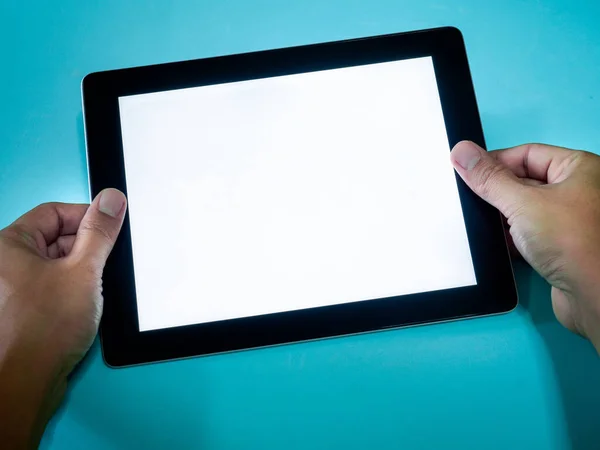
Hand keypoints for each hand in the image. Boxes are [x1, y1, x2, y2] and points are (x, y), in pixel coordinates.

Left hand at [0, 188, 126, 448]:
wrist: (28, 381)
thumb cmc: (43, 329)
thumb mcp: (84, 270)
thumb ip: (100, 232)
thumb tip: (111, 200)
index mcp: (8, 245)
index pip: (54, 212)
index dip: (87, 217)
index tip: (111, 225)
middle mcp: (5, 263)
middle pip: (55, 237)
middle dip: (85, 247)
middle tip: (104, 262)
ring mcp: (12, 287)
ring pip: (56, 263)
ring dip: (81, 270)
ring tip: (92, 288)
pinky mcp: (22, 308)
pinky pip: (53, 285)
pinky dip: (72, 289)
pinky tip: (83, 304)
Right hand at [451, 141, 599, 348]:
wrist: (595, 296)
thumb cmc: (576, 243)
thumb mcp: (522, 202)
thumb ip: (489, 179)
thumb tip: (462, 152)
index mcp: (579, 168)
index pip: (526, 154)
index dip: (495, 161)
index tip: (467, 171)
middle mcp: (579, 191)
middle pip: (524, 181)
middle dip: (497, 192)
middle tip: (471, 197)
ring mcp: (571, 220)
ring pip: (525, 210)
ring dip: (504, 218)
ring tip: (483, 223)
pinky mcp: (562, 247)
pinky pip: (528, 234)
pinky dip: (512, 238)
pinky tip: (498, 243)